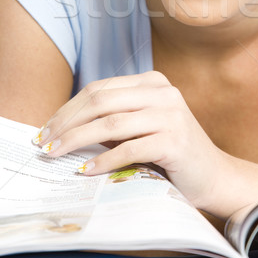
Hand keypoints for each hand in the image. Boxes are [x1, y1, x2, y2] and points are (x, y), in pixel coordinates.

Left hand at [33, 71, 224, 209]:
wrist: (212, 175)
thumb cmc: (170, 152)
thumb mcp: (141, 127)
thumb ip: (112, 119)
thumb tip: (62, 128)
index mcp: (152, 82)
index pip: (99, 89)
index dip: (68, 108)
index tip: (46, 129)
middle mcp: (162, 92)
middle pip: (101, 102)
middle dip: (66, 123)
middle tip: (44, 144)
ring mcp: (170, 114)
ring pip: (111, 123)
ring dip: (77, 140)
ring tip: (56, 155)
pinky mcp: (174, 140)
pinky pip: (129, 148)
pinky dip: (103, 161)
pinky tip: (86, 171)